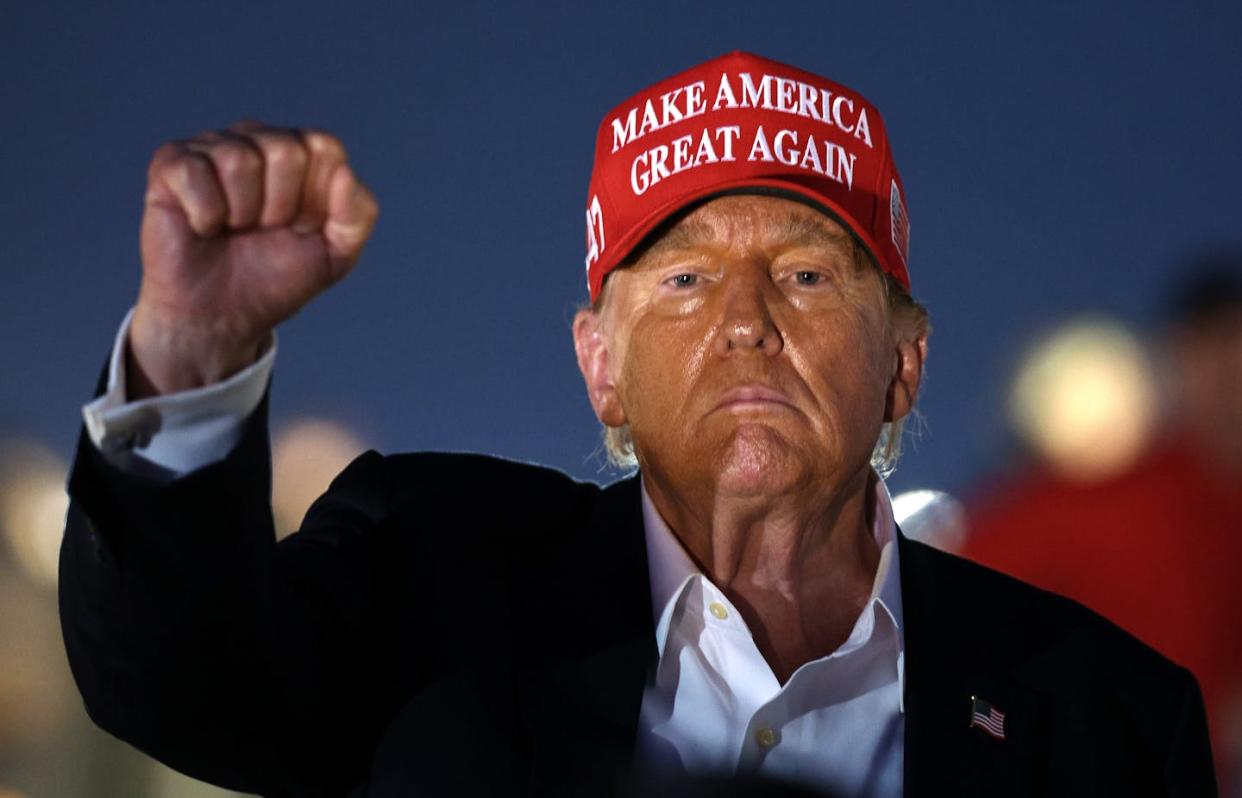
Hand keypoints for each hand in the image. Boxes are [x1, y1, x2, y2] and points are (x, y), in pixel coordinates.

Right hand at [129, 122, 378, 396]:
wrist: (224, 316)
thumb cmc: (277, 278)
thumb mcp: (337, 254)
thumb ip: (358, 214)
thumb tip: (344, 171)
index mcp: (301, 154)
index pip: (324, 147)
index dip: (317, 198)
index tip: (303, 227)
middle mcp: (257, 140)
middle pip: (285, 149)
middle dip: (281, 206)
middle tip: (264, 229)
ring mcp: (213, 148)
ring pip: (240, 159)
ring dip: (243, 212)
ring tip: (234, 229)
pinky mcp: (172, 164)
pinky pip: (195, 173)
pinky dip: (206, 215)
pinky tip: (204, 227)